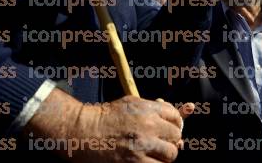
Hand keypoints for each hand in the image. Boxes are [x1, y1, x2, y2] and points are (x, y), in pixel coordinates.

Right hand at [25, 89, 185, 161]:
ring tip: (155, 154)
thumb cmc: (106, 116)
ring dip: (165, 155)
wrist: (82, 131)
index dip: (175, 123)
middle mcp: (148, 126)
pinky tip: (146, 161)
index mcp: (147, 109)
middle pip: (176, 136)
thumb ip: (154, 107)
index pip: (176, 116)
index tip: (169, 129)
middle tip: (162, 143)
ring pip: (171, 155)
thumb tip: (179, 113)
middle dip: (171, 140)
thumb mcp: (131, 103)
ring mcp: (142, 146)